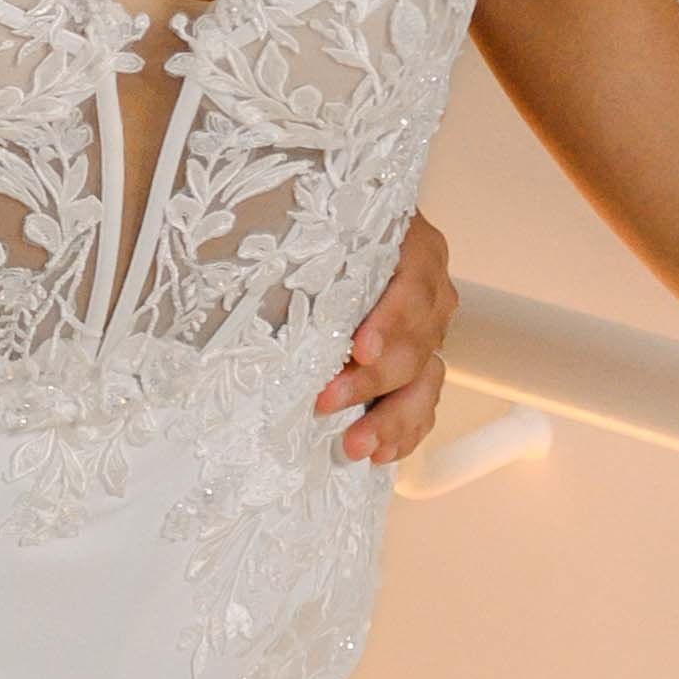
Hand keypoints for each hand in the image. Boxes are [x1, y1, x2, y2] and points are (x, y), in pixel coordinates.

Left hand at [315, 209, 456, 463]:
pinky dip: (406, 429)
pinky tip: (381, 452)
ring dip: (392, 417)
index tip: (358, 351)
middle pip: (417, 341)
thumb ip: (297, 250)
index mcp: (412, 246)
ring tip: (356, 445)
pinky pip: (426, 400)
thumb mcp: (311, 228)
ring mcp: (430, 328)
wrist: (336, 233)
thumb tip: (247, 276)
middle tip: (327, 401)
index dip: (389, 322)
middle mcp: (430, 287)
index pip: (410, 287)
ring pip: (426, 379)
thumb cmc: (317, 227)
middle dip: (373, 379)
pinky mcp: (423, 360)